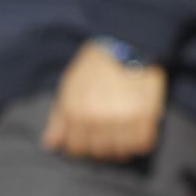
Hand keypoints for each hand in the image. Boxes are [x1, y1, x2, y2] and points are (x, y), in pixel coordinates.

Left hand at [42, 40, 167, 159]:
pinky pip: (143, 143)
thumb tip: (51, 144)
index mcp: (75, 111)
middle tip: (108, 138)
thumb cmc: (95, 66)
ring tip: (123, 136)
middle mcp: (96, 118)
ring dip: (122, 148)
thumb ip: (60, 116)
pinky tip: (137, 132)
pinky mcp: (145, 116)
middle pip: (99, 152)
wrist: (126, 43)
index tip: (90, 141)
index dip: (83, 147)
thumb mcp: (70, 86)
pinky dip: (140, 142)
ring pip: (121, 152)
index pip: (76, 148)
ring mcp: (121, 119)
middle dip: (102, 148)